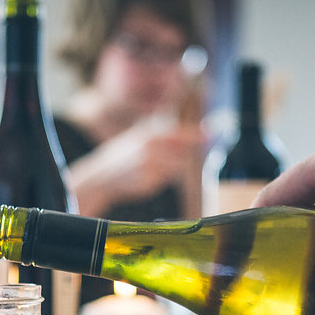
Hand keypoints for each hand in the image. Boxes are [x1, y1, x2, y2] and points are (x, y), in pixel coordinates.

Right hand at [70, 120, 203, 216]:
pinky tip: (143, 177)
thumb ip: (165, 138)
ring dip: (169, 169)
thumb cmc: (123, 156)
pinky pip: (164, 180)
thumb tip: (192, 138)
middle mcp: (152, 149)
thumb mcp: (140, 138)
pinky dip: (159, 179)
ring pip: (175, 169)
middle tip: (171, 158)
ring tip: (149, 167)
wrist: (102, 176)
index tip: (213, 132)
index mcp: (150, 135)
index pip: (181, 134)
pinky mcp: (150, 182)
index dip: (198, 134)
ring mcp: (151, 166)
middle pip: (183, 154)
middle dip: (183, 156)